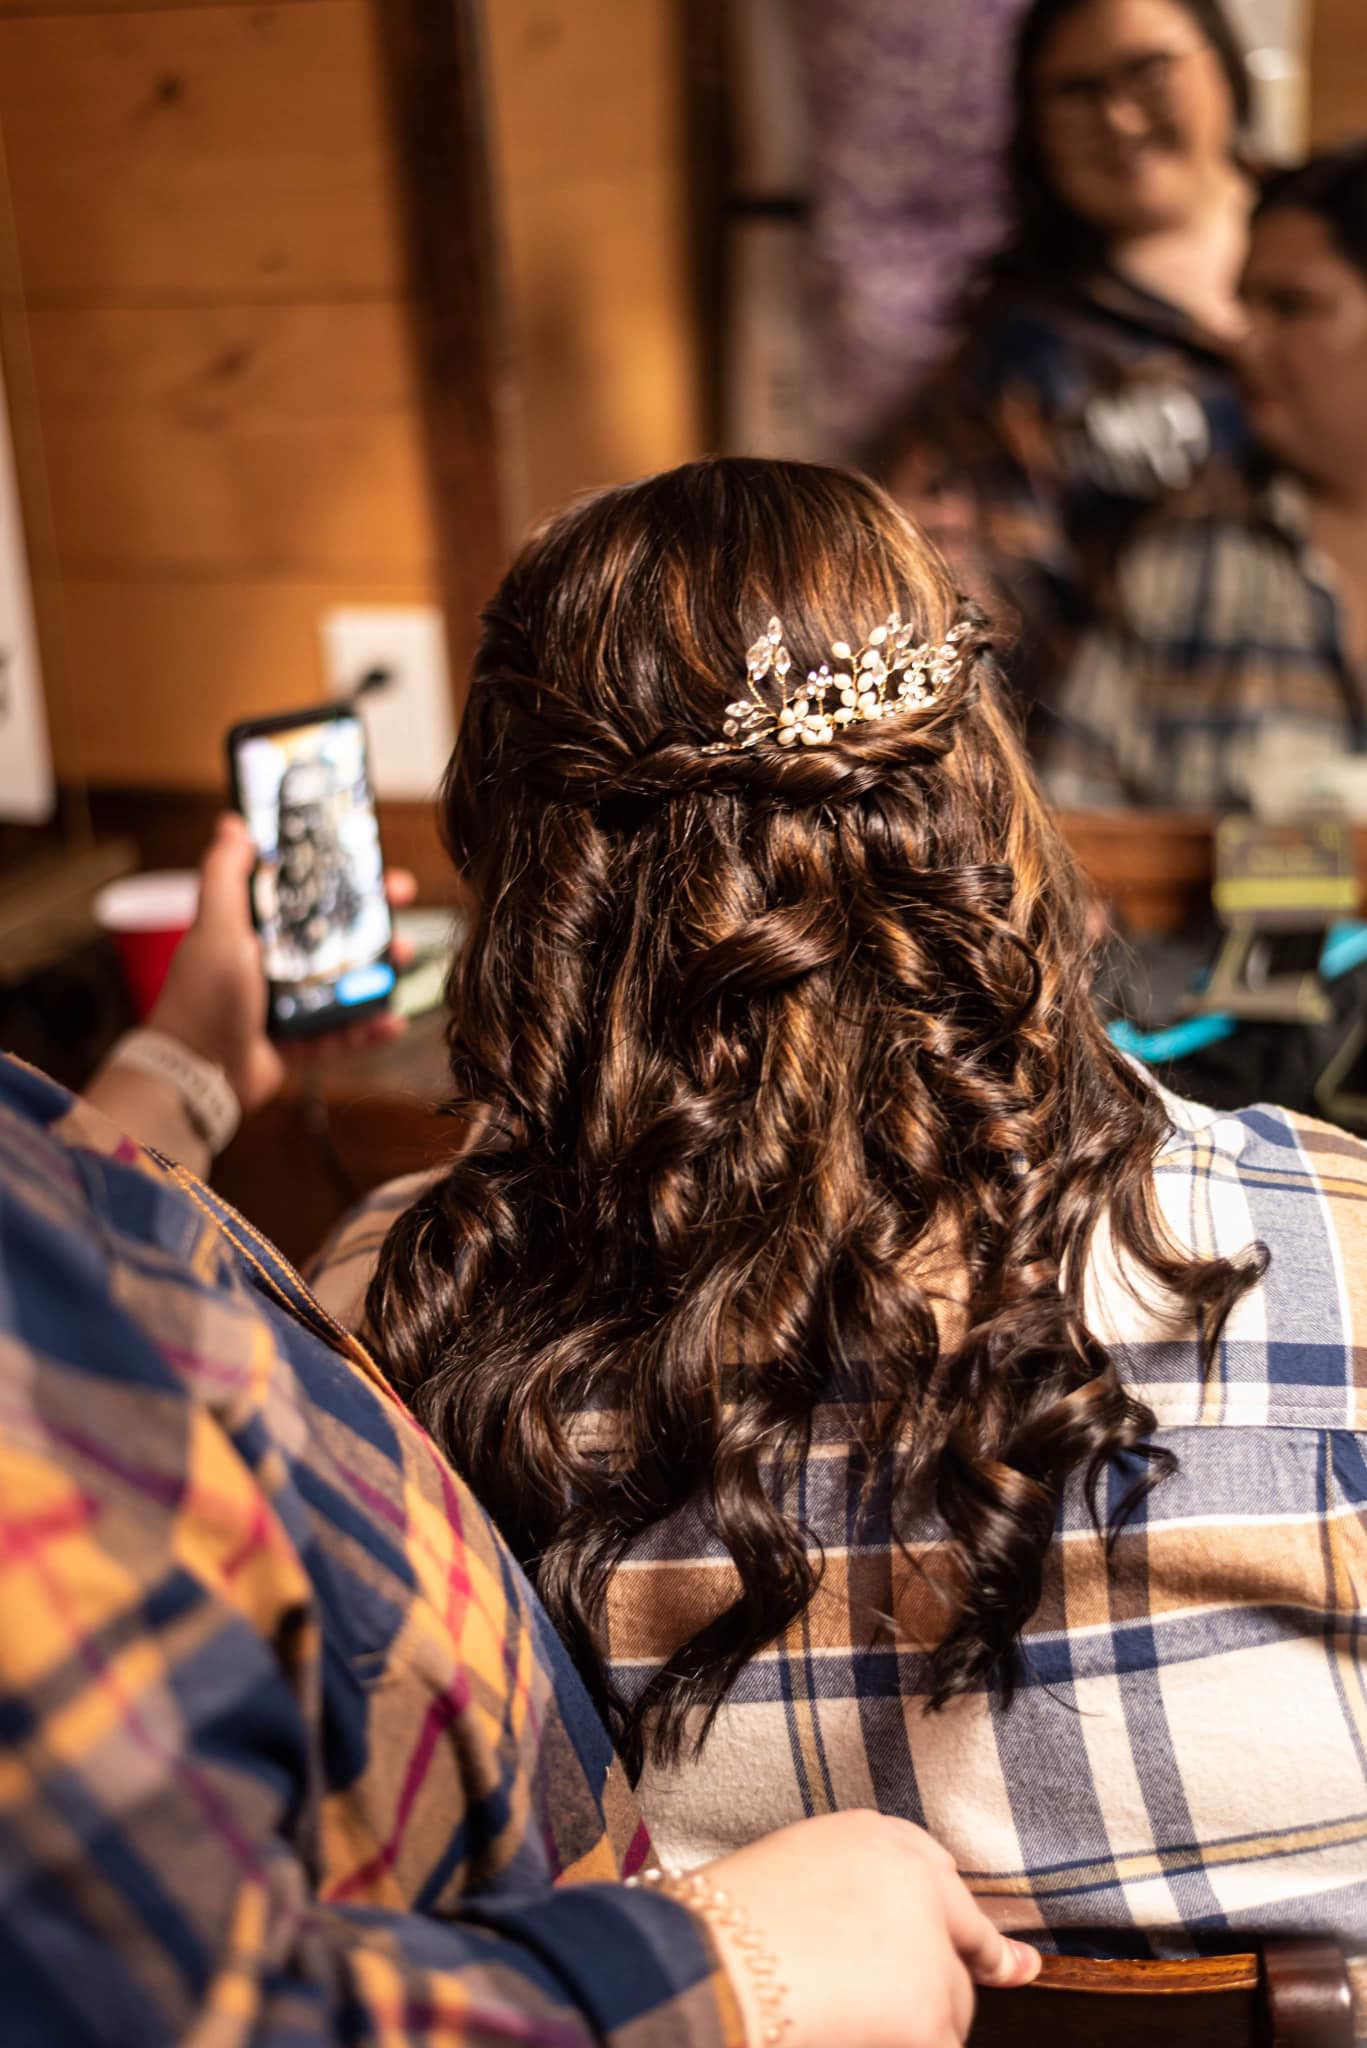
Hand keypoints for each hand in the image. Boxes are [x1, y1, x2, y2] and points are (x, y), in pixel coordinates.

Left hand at [148, 812, 416, 1116]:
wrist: (197, 1073)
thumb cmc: (203, 996)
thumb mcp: (216, 927)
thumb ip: (224, 875)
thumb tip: (232, 822)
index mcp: (252, 930)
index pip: (303, 893)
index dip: (338, 877)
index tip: (371, 864)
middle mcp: (270, 963)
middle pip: (332, 936)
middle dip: (371, 924)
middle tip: (403, 912)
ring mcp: (285, 1005)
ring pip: (343, 983)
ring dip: (377, 973)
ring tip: (403, 965)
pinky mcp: (295, 1042)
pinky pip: (340, 1033)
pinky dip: (366, 1030)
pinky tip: (392, 1022)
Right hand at [699, 1811, 1038, 2047]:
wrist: (711, 1962)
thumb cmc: (723, 1927)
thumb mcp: (790, 1874)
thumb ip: (846, 1895)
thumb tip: (867, 1947)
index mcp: (874, 1836)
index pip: (937, 1873)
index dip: (954, 1918)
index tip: (1006, 1953)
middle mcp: (915, 1879)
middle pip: (957, 1939)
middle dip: (949, 1974)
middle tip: (970, 1996)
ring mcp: (929, 1946)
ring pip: (953, 2004)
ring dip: (923, 2025)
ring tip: (859, 2027)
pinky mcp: (930, 2011)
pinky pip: (940, 2045)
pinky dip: (917, 2046)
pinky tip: (878, 2040)